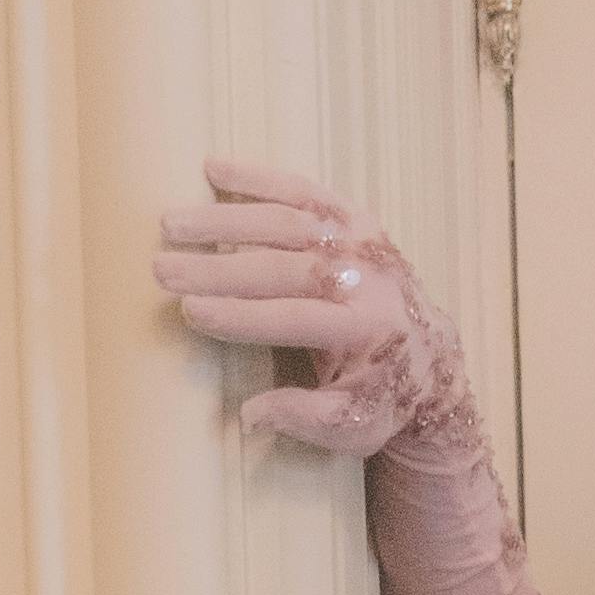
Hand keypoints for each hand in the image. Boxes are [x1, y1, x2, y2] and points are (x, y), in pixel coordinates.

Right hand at [154, 162, 468, 456]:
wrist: (432, 357)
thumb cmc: (381, 398)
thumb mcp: (351, 427)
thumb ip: (302, 418)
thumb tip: (248, 415)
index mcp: (365, 330)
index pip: (293, 318)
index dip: (241, 316)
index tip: (189, 312)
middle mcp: (365, 278)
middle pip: (281, 267)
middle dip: (217, 267)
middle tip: (162, 268)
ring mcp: (360, 241)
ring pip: (284, 221)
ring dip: (223, 219)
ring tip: (170, 223)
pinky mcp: (354, 217)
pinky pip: (302, 190)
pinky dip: (257, 178)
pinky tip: (212, 168)